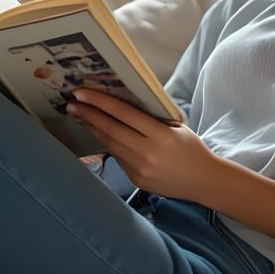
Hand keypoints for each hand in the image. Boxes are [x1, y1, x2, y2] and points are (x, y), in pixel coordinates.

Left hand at [66, 88, 226, 202]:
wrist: (203, 181)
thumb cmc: (191, 148)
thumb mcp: (176, 127)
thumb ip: (152, 117)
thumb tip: (123, 104)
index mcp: (161, 135)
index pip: (124, 114)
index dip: (100, 102)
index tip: (82, 92)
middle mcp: (148, 152)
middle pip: (111, 130)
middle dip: (88, 114)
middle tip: (72, 103)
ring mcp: (140, 169)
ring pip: (110, 145)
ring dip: (93, 129)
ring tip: (80, 116)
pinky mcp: (137, 180)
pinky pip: (118, 158)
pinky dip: (107, 144)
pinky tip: (99, 134)